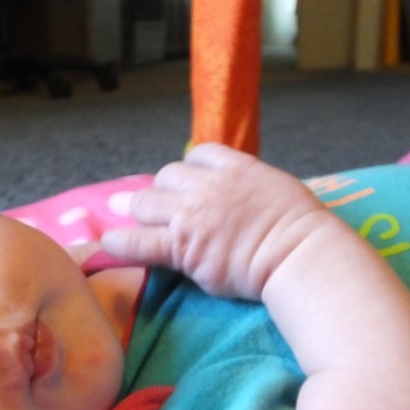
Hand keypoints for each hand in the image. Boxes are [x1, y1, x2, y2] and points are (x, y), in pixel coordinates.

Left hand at [100, 144, 329, 299]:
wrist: (298, 254)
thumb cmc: (301, 227)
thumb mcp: (277, 187)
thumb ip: (250, 184)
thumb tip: (243, 192)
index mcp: (234, 166)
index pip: (197, 156)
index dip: (191, 172)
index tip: (193, 186)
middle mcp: (206, 185)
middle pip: (166, 176)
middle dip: (165, 193)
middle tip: (172, 213)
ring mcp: (190, 215)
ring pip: (146, 202)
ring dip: (145, 213)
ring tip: (148, 227)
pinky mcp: (180, 246)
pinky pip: (138, 241)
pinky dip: (120, 242)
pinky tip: (108, 244)